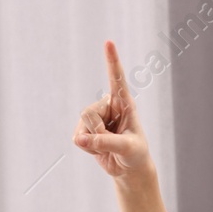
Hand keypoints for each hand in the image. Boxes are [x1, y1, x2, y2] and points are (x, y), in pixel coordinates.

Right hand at [73, 40, 150, 179]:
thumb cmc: (135, 154)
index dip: (112, 61)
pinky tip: (98, 150)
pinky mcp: (86, 129)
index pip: (117, 79)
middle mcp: (108, 105)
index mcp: (124, 102)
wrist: (128, 168)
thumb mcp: (127, 148)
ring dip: (93, 142)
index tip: (109, 42)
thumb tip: (80, 139)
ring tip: (107, 146)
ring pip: (82, 126)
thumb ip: (106, 142)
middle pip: (89, 113)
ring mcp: (96, 117)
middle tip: (113, 142)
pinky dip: (87, 148)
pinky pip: (77, 138)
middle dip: (98, 133)